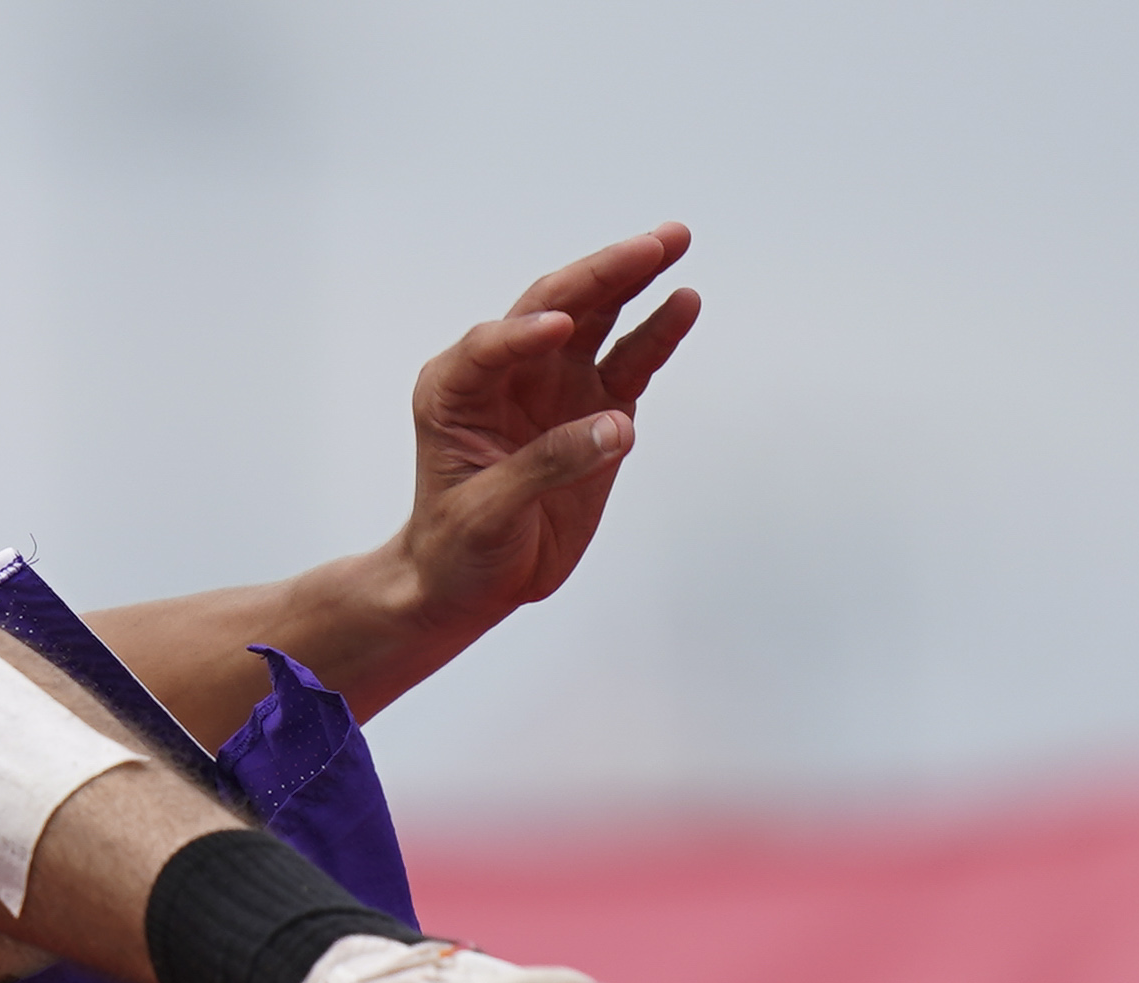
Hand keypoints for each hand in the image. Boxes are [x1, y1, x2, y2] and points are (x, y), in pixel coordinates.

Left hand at [391, 224, 700, 631]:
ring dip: (635, 279)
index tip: (558, 327)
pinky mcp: (595, 410)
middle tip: (650, 245)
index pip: (490, 344)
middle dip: (602, 272)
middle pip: (556, 306)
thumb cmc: (456, 546)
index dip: (524, 333)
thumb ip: (545, 467)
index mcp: (455, 389)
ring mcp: (554, 386)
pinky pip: (630, 361)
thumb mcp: (485, 514)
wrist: (471, 583)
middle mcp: (506, 374)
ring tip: (674, 243)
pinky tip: (684, 302)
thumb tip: (615, 429)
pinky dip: (658, 333)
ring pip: (597, 319)